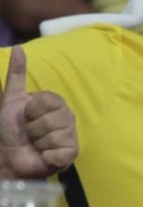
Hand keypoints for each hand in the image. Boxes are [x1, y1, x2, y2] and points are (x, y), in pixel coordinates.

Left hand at [0, 46, 76, 177]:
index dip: (30, 112)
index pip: (47, 102)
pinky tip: (44, 156)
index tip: (25, 118)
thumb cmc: (8, 130)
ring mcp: (71, 136)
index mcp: (56, 104)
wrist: (8, 158)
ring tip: (35, 146)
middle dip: (33, 129)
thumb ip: (16, 74)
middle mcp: (67, 118)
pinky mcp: (71, 154)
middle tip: (29, 135)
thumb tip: (18, 48)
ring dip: (38, 143)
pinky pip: (60, 152)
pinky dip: (47, 156)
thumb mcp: (11, 99)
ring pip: (55, 136)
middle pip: (51, 120)